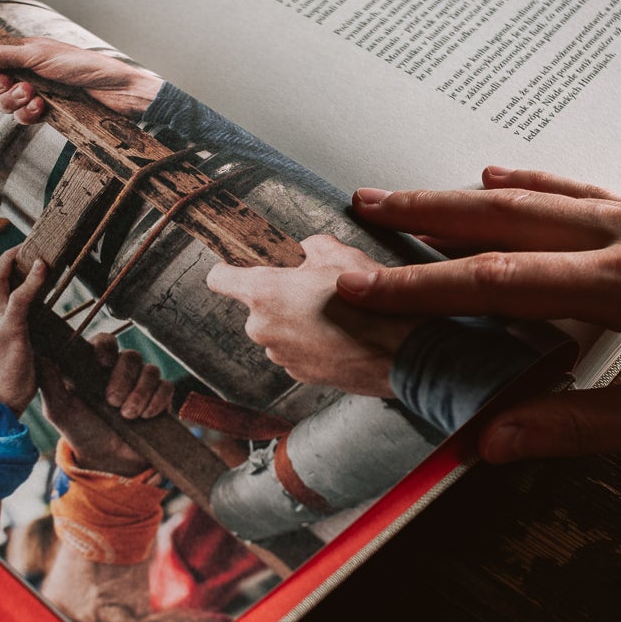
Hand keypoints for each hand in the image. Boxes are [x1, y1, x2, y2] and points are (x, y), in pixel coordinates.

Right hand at [0, 36, 163, 123]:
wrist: (116, 91)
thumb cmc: (82, 65)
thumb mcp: (36, 55)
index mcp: (20, 52)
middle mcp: (24, 71)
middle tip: (20, 85)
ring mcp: (34, 92)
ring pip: (5, 105)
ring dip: (15, 102)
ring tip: (35, 95)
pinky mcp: (45, 111)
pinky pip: (23, 119)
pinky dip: (29, 114)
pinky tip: (43, 107)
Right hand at [0, 249, 49, 413]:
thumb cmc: (6, 389)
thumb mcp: (14, 359)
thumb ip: (22, 344)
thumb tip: (40, 344)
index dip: (1, 271)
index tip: (19, 261)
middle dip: (5, 259)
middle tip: (26, 249)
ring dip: (14, 261)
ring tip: (34, 251)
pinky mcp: (9, 333)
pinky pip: (19, 299)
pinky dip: (30, 280)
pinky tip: (42, 268)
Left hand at [38, 333, 175, 476]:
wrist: (105, 459)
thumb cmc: (80, 430)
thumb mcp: (59, 409)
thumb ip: (50, 382)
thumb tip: (41, 354)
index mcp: (96, 365)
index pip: (105, 341)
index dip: (107, 347)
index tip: (102, 363)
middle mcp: (121, 370)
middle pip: (131, 356)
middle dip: (123, 379)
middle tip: (113, 402)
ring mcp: (142, 382)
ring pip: (150, 371)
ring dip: (140, 393)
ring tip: (128, 415)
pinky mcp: (159, 397)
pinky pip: (166, 387)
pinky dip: (157, 400)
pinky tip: (145, 416)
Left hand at [204, 236, 421, 397]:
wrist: (400, 353)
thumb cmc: (370, 302)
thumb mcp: (342, 255)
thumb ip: (312, 246)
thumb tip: (307, 248)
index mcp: (264, 293)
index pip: (220, 278)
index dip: (228, 268)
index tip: (235, 267)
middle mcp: (264, 328)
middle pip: (257, 306)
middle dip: (280, 295)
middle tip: (314, 287)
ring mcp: (281, 355)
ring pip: (279, 329)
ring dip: (297, 320)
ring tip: (335, 313)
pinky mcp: (300, 375)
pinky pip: (297, 350)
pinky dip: (311, 342)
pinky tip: (341, 333)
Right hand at [339, 166, 620, 460]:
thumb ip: (584, 427)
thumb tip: (492, 442)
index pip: (500, 282)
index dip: (421, 287)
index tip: (361, 287)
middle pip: (505, 221)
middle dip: (424, 218)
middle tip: (356, 208)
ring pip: (539, 199)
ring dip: (465, 196)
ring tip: (404, 196)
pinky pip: (582, 192)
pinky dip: (532, 188)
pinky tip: (503, 181)